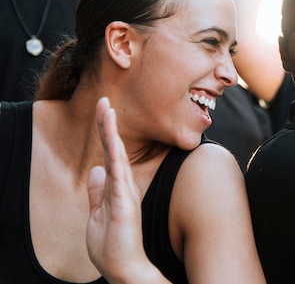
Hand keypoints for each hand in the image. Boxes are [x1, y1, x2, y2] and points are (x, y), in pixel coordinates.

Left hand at [87, 97, 152, 281]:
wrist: (124, 268)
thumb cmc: (113, 246)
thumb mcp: (96, 215)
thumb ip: (97, 193)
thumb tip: (96, 170)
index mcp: (116, 187)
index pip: (110, 154)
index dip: (105, 132)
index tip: (102, 110)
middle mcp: (123, 184)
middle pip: (114, 148)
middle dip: (107, 124)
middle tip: (103, 100)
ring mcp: (124, 191)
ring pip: (117, 155)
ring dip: (111, 132)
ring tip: (106, 110)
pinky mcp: (124, 201)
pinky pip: (119, 172)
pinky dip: (116, 153)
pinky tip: (113, 139)